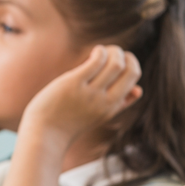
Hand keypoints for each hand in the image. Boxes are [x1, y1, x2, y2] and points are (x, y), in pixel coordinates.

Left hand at [21, 45, 141, 145]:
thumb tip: (139, 90)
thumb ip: (120, 104)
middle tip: (111, 53)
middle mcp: (105, 101)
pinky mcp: (74, 84)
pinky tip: (94, 52)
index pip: (134, 79)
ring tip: (100, 51)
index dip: (131, 64)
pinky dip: (100, 52)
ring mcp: (90, 93)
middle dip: (124, 55)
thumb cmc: (70, 122)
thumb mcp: (100, 115)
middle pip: (131, 70)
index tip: (119, 61)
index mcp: (112, 107)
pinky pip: (96, 61)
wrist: (45, 135)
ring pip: (115, 63)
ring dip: (112, 50)